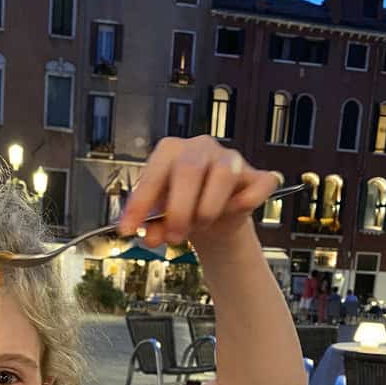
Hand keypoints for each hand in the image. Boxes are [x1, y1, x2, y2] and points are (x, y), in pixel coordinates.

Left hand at [120, 136, 278, 247]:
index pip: (154, 173)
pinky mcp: (256, 175)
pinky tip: (234, 211)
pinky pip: (257, 186)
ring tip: (201, 224)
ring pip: (223, 174)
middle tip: (173, 237)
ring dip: (209, 208)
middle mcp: (200, 147)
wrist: (214, 219)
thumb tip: (149, 237)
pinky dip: (245, 203)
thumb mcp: (162, 220)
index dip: (140, 203)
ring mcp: (230, 158)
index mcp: (171, 152)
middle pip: (189, 169)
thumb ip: (153, 227)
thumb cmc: (182, 210)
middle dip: (179, 209)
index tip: (128, 229)